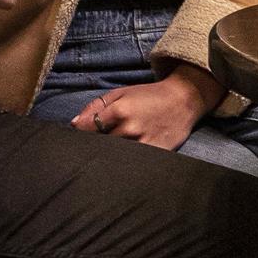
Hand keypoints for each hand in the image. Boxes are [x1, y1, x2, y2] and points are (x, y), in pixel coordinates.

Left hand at [72, 65, 226, 149]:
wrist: (183, 100)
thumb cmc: (149, 95)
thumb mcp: (120, 92)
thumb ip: (95, 106)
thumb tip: (74, 124)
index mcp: (119, 111)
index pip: (87, 130)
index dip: (81, 135)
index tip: (80, 138)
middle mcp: (130, 129)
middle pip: (101, 146)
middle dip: (96, 147)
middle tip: (95, 149)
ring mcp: (145, 143)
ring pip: (116, 158)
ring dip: (110, 158)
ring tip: (109, 157)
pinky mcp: (158, 154)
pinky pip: (136, 164)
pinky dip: (128, 165)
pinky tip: (125, 164)